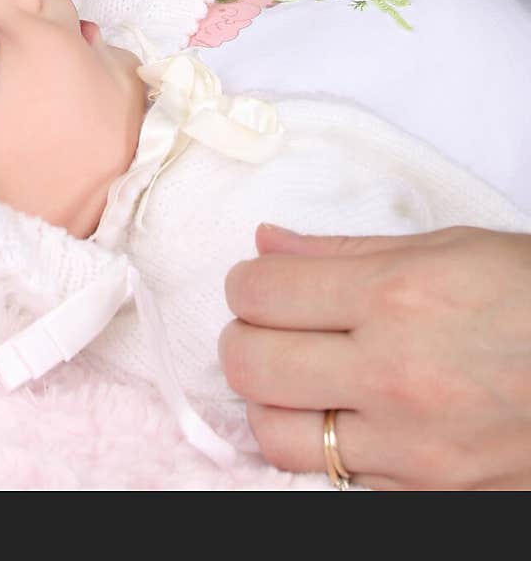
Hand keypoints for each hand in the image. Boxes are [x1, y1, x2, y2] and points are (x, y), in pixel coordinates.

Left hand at [218, 224, 530, 489]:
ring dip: (273, 403)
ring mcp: (413, 450)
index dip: (248, 284)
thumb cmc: (530, 295)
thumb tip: (265, 245)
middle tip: (266, 329)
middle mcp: (395, 376)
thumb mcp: (445, 248)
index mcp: (396, 297)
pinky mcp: (431, 499)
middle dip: (243, 340)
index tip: (260, 283)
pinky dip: (330, 451)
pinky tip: (351, 419)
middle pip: (251, 367)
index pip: (262, 293)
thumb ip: (341, 251)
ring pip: (279, 438)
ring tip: (301, 380)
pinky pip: (340, 483)